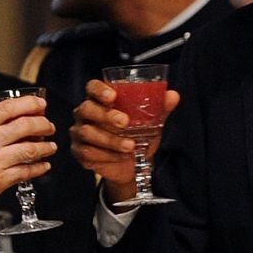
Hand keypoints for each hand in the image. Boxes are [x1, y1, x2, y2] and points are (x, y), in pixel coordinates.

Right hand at [0, 94, 55, 226]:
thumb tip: (11, 118)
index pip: (7, 107)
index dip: (29, 103)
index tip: (40, 103)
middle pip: (24, 126)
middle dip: (43, 124)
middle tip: (48, 126)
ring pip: (30, 149)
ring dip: (45, 147)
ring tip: (50, 146)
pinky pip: (26, 172)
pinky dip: (39, 168)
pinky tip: (43, 165)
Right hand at [69, 78, 179, 201]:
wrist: (132, 165)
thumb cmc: (137, 136)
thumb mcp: (151, 122)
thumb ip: (160, 108)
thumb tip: (173, 95)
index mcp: (100, 100)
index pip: (92, 87)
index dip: (99, 90)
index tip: (113, 95)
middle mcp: (86, 113)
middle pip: (87, 109)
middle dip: (105, 115)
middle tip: (125, 122)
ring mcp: (79, 132)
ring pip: (87, 133)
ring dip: (110, 140)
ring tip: (130, 146)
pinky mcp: (79, 152)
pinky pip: (88, 152)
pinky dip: (106, 155)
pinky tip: (120, 157)